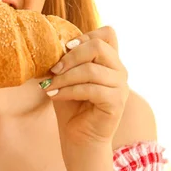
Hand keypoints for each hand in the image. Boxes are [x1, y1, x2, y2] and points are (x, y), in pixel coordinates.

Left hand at [41, 26, 128, 151]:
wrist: (79, 137)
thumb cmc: (72, 105)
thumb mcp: (66, 76)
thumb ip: (66, 60)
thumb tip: (51, 43)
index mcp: (110, 59)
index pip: (107, 33)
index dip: (86, 35)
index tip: (65, 48)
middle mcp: (120, 69)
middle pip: (98, 46)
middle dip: (71, 56)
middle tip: (53, 69)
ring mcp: (121, 86)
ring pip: (91, 69)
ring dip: (65, 77)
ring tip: (49, 86)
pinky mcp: (117, 102)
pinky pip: (90, 89)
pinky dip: (69, 91)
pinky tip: (55, 95)